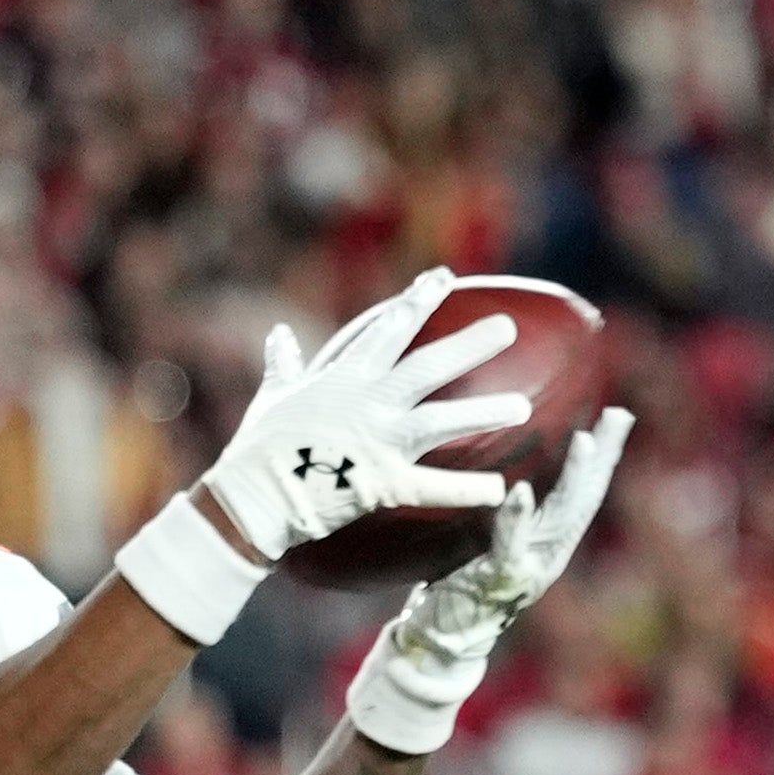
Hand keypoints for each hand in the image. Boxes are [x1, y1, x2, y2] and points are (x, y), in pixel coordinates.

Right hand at [200, 271, 527, 559]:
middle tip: (509, 327)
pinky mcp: (382, 482)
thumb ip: (284, 365)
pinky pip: (433, 487)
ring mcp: (377, 441)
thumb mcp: (272, 398)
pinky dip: (466, 489)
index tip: (445, 277)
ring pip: (440, 420)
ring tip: (522, 407)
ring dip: (482, 412)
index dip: (418, 301)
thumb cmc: (258, 448)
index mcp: (344, 378)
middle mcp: (367, 402)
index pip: (388, 328)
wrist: (251, 496)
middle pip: (427, 366)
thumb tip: (278, 335)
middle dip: (469, 344)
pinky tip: (500, 488)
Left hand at [347, 406, 633, 753]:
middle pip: (585, 499)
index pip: (584, 491)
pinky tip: (521, 491)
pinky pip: (510, 545)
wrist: (445, 640)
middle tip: (618, 416)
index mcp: (550, 541)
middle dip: (604, 457)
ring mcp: (529, 568)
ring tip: (585, 441)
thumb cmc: (465, 585)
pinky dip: (517, 518)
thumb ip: (513, 514)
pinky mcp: (499, 580)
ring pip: (561, 519)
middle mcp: (549, 553)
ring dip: (574, 479)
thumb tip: (518, 469)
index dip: (603, 456)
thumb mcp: (496, 542)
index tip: (618, 416)